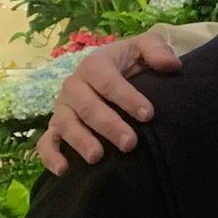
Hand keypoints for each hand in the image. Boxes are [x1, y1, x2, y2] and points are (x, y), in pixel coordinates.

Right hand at [37, 32, 180, 175]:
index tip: (148, 115)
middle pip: (88, 107)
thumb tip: (172, 64)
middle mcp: (73, 86)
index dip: (127, 98)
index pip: (108, 82)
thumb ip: (157, 50)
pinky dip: (50, 156)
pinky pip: (46, 142)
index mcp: (94, 65)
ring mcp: (62, 107)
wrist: (111, 71)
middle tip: (130, 143)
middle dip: (109, 125)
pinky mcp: (56, 126)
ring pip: (66, 124)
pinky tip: (63, 170)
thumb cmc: (129, 62)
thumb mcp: (144, 48)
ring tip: (97, 157)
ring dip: (80, 141)